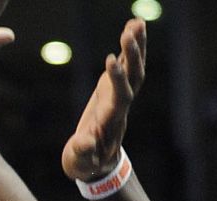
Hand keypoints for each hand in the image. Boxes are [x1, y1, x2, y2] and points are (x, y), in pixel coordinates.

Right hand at [62, 18, 145, 181]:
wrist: (94, 160)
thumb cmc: (84, 162)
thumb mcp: (80, 161)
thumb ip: (83, 152)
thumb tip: (87, 142)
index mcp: (112, 120)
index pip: (120, 97)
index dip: (117, 79)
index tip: (110, 59)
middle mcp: (121, 105)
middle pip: (134, 78)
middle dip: (133, 56)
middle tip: (128, 33)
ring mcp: (120, 94)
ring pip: (134, 68)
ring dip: (137, 45)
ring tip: (136, 22)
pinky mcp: (115, 87)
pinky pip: (127, 64)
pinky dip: (131, 45)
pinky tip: (132, 24)